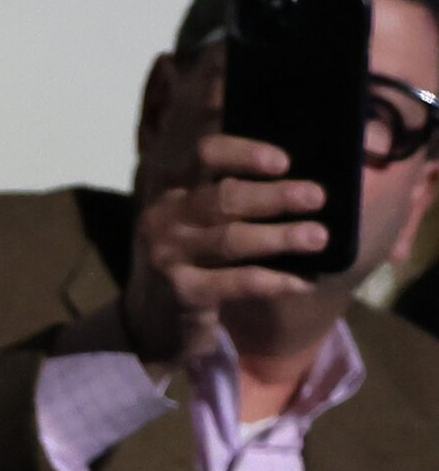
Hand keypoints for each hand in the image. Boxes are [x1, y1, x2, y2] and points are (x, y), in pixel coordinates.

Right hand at [123, 131, 322, 370]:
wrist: (152, 317)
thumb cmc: (193, 255)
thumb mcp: (198, 216)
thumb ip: (236, 191)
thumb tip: (310, 176)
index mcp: (174, 186)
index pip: (205, 155)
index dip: (244, 153)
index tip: (284, 161)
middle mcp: (164, 215)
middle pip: (222, 197)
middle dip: (274, 196)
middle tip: (316, 197)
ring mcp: (168, 255)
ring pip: (230, 239)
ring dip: (279, 236)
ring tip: (318, 236)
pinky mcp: (182, 292)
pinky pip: (235, 283)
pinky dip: (273, 281)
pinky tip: (302, 281)